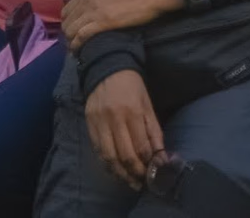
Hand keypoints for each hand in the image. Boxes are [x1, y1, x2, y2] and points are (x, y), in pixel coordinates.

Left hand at [62, 0, 182, 51]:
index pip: (67, 6)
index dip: (67, 19)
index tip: (70, 27)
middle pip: (67, 19)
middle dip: (67, 31)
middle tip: (72, 41)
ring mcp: (94, 10)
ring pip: (72, 28)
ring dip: (71, 40)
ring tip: (74, 48)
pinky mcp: (103, 22)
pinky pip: (82, 36)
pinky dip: (77, 44)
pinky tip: (78, 51)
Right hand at [84, 69, 164, 189]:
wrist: (106, 67)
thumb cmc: (132, 86)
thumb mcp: (148, 105)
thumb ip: (154, 131)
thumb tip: (161, 156)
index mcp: (132, 112)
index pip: (140, 146)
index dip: (148, 164)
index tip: (154, 174)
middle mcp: (114, 119)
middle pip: (124, 155)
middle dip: (135, 173)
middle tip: (142, 183)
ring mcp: (99, 123)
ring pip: (109, 157)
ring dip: (120, 174)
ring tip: (129, 182)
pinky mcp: (89, 124)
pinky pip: (97, 151)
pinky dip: (106, 164)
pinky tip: (115, 171)